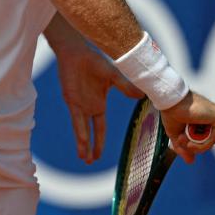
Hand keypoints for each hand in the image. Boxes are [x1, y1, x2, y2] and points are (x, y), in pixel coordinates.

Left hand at [53, 40, 142, 163]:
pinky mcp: (72, 100)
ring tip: (85, 159)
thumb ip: (126, 86)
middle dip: (91, 147)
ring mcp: (79, 104)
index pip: (100, 127)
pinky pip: (77, 119)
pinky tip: (82, 143)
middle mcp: (88, 107)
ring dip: (83, 144)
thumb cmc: (94, 60)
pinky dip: (80, 131)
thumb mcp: (113, 76)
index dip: (100, 141)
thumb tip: (142, 95)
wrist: (78, 52)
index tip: (99, 156)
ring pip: (81, 129)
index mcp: (98, 104)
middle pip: (90, 132)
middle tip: (91, 162)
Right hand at [161, 91, 214, 163]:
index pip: (204, 138)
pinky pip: (214, 138)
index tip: (179, 142)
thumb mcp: (177, 135)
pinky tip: (190, 142)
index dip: (192, 145)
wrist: (170, 102)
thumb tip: (191, 162)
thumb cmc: (172, 113)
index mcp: (204, 118)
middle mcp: (213, 116)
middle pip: (208, 141)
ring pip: (211, 141)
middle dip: (193, 146)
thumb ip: (184, 148)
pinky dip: (202, 144)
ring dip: (196, 146)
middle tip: (180, 140)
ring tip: (183, 140)